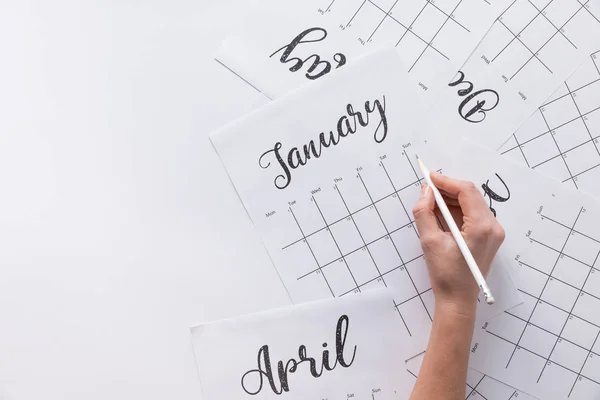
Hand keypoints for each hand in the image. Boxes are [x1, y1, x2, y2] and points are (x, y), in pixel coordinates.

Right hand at [412, 172, 504, 313]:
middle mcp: (493, 227)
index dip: (446, 182)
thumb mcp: (429, 241)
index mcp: (482, 227)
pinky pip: (472, 216)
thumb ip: (424, 212)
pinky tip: (440, 212)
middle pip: (471, 196)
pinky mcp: (488, 238)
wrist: (457, 300)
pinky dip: (456, 211)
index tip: (429, 178)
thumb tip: (425, 192)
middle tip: (427, 189)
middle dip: (448, 190)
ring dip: (451, 200)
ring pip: (471, 205)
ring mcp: (493, 233)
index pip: (466, 192)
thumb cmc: (445, 275)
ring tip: (430, 201)